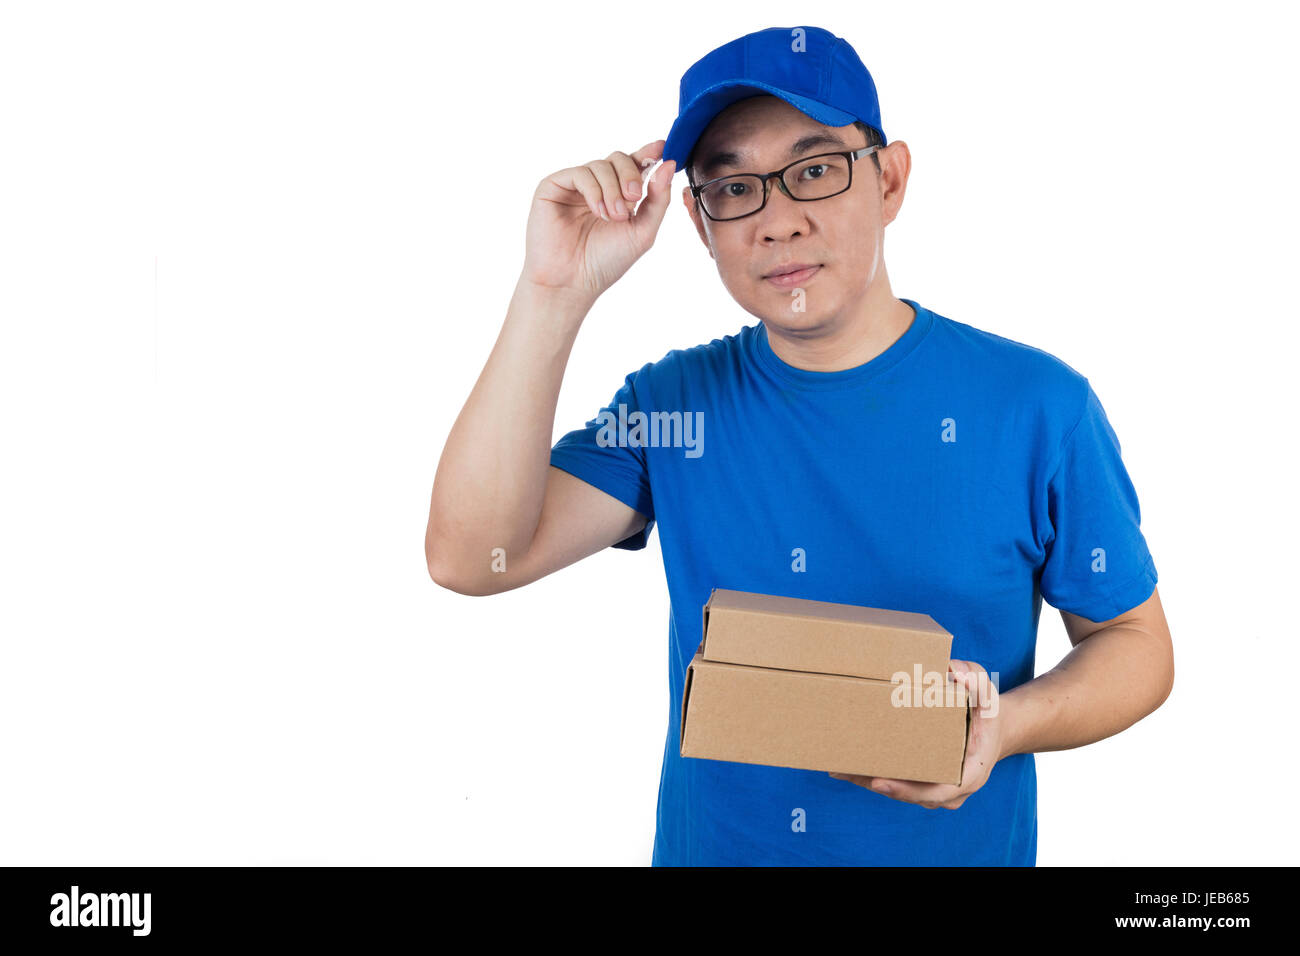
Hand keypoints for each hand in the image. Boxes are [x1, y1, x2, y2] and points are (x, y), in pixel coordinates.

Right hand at [521, 140, 675, 300]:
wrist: (572, 283)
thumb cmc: (605, 262)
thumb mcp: (642, 231)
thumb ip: (658, 199)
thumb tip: (669, 163)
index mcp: (618, 195)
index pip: (634, 165)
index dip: (648, 153)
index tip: (662, 147)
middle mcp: (596, 187)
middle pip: (619, 158)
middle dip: (631, 176)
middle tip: (633, 200)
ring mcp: (574, 186)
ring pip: (601, 165)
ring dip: (613, 190)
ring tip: (613, 216)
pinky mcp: (553, 186)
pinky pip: (581, 173)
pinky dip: (594, 190)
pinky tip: (598, 211)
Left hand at [828, 659, 1004, 809]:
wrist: (994, 730)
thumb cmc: (988, 712)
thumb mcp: (987, 692)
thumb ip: (974, 679)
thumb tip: (953, 670)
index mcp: (969, 774)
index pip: (935, 791)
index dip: (905, 790)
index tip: (878, 782)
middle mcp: (951, 790)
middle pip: (908, 793)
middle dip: (874, 782)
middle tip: (843, 770)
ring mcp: (936, 789)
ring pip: (899, 790)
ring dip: (867, 780)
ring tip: (836, 768)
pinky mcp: (924, 782)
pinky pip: (898, 782)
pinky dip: (873, 775)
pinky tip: (845, 765)